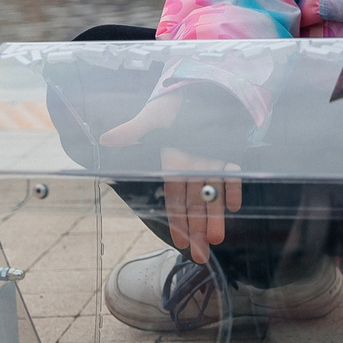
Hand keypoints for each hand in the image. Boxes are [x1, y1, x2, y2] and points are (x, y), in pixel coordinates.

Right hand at [100, 96, 240, 261]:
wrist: (198, 89)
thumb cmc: (171, 106)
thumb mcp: (152, 118)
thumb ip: (133, 131)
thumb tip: (106, 139)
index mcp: (172, 164)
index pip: (173, 198)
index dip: (176, 220)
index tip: (179, 242)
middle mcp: (192, 168)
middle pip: (195, 203)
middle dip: (197, 228)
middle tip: (200, 254)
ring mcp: (211, 162)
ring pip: (214, 194)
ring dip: (216, 215)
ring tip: (217, 237)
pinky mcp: (229, 153)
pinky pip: (233, 174)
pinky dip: (235, 188)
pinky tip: (236, 205)